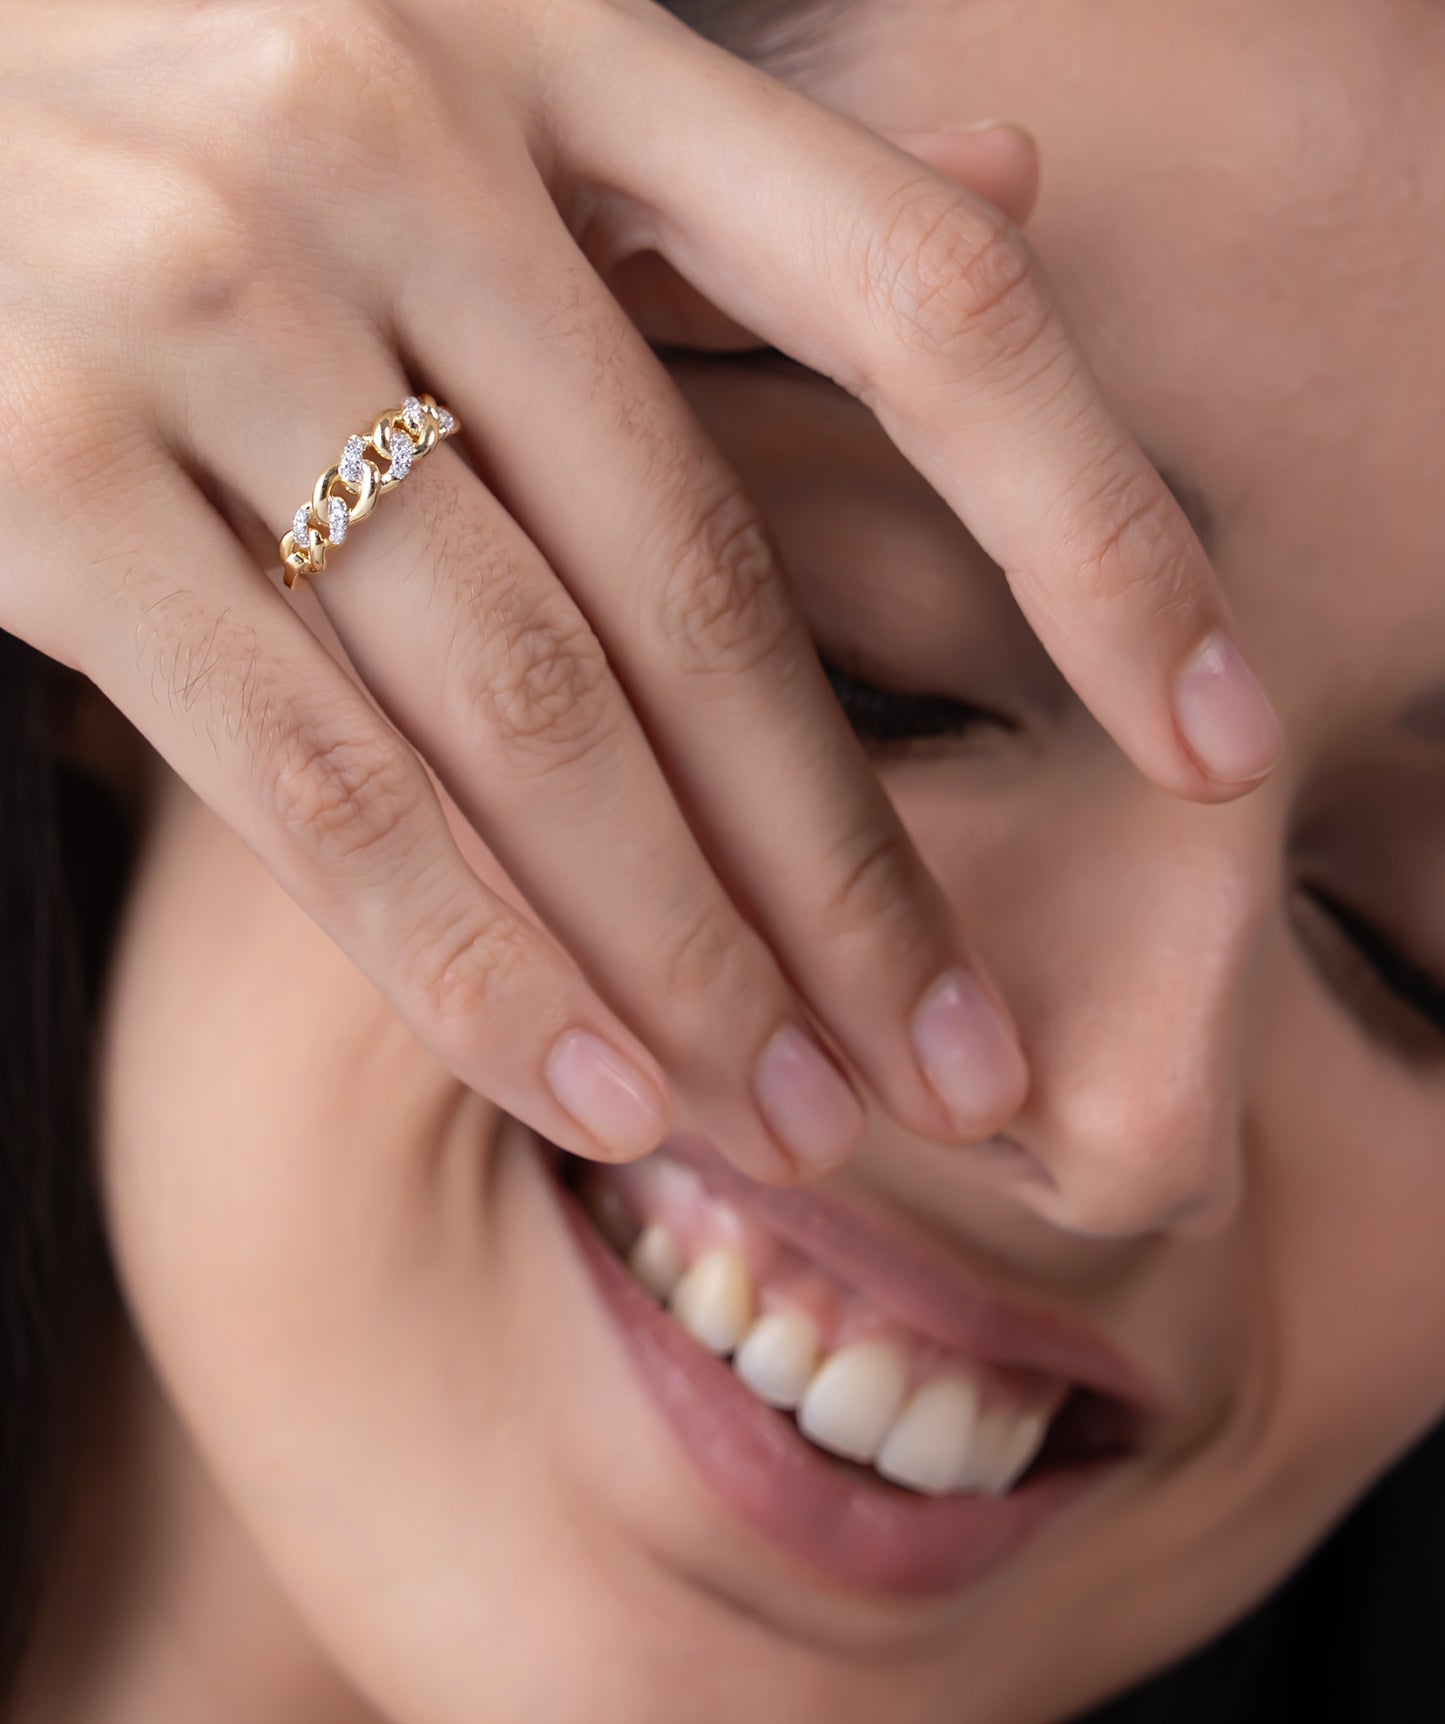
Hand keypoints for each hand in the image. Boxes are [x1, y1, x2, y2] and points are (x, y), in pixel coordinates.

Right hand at [0, 0, 1280, 1183]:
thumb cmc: (190, 110)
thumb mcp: (474, 83)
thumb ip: (722, 178)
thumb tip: (1010, 198)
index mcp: (547, 36)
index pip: (923, 303)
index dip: (1099, 539)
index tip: (1223, 742)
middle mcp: (385, 137)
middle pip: (712, 580)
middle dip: (851, 867)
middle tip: (956, 1071)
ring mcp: (194, 297)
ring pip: (522, 705)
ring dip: (683, 952)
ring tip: (792, 1125)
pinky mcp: (26, 466)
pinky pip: (304, 770)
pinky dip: (461, 954)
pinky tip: (590, 1089)